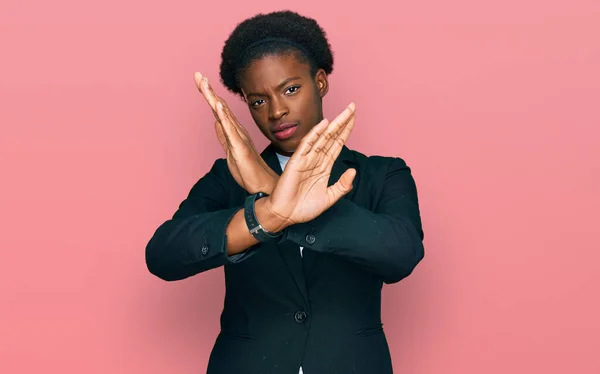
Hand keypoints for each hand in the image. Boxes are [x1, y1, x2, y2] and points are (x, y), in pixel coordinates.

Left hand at [193, 72, 278, 193]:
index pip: (219, 110)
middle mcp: (236, 130)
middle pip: (219, 107)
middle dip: (207, 90)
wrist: (263, 184)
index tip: (200, 81)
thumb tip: (215, 122)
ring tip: (204, 83)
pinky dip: (223, 115)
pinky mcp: (239, 146)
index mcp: (233, 131)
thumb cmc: (249, 170)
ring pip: (223, 114)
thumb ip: (223, 136)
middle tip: (197, 74)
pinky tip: (217, 104)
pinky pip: (230, 129)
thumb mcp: (230, 151)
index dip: (209, 95)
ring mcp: (238, 137)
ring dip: (213, 97)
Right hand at [263, 103, 356, 230]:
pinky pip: (307, 145)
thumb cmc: (304, 208)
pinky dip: (315, 134)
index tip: (354, 118)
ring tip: (346, 111)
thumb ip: (342, 186)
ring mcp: (306, 159)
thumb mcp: (330, 198)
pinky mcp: (296, 162)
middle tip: (353, 107)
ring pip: (323, 137)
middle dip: (343, 122)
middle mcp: (316, 160)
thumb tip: (353, 171)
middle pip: (332, 137)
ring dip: (335, 124)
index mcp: (324, 167)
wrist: (285, 216)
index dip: (346, 131)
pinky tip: (324, 124)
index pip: (337, 144)